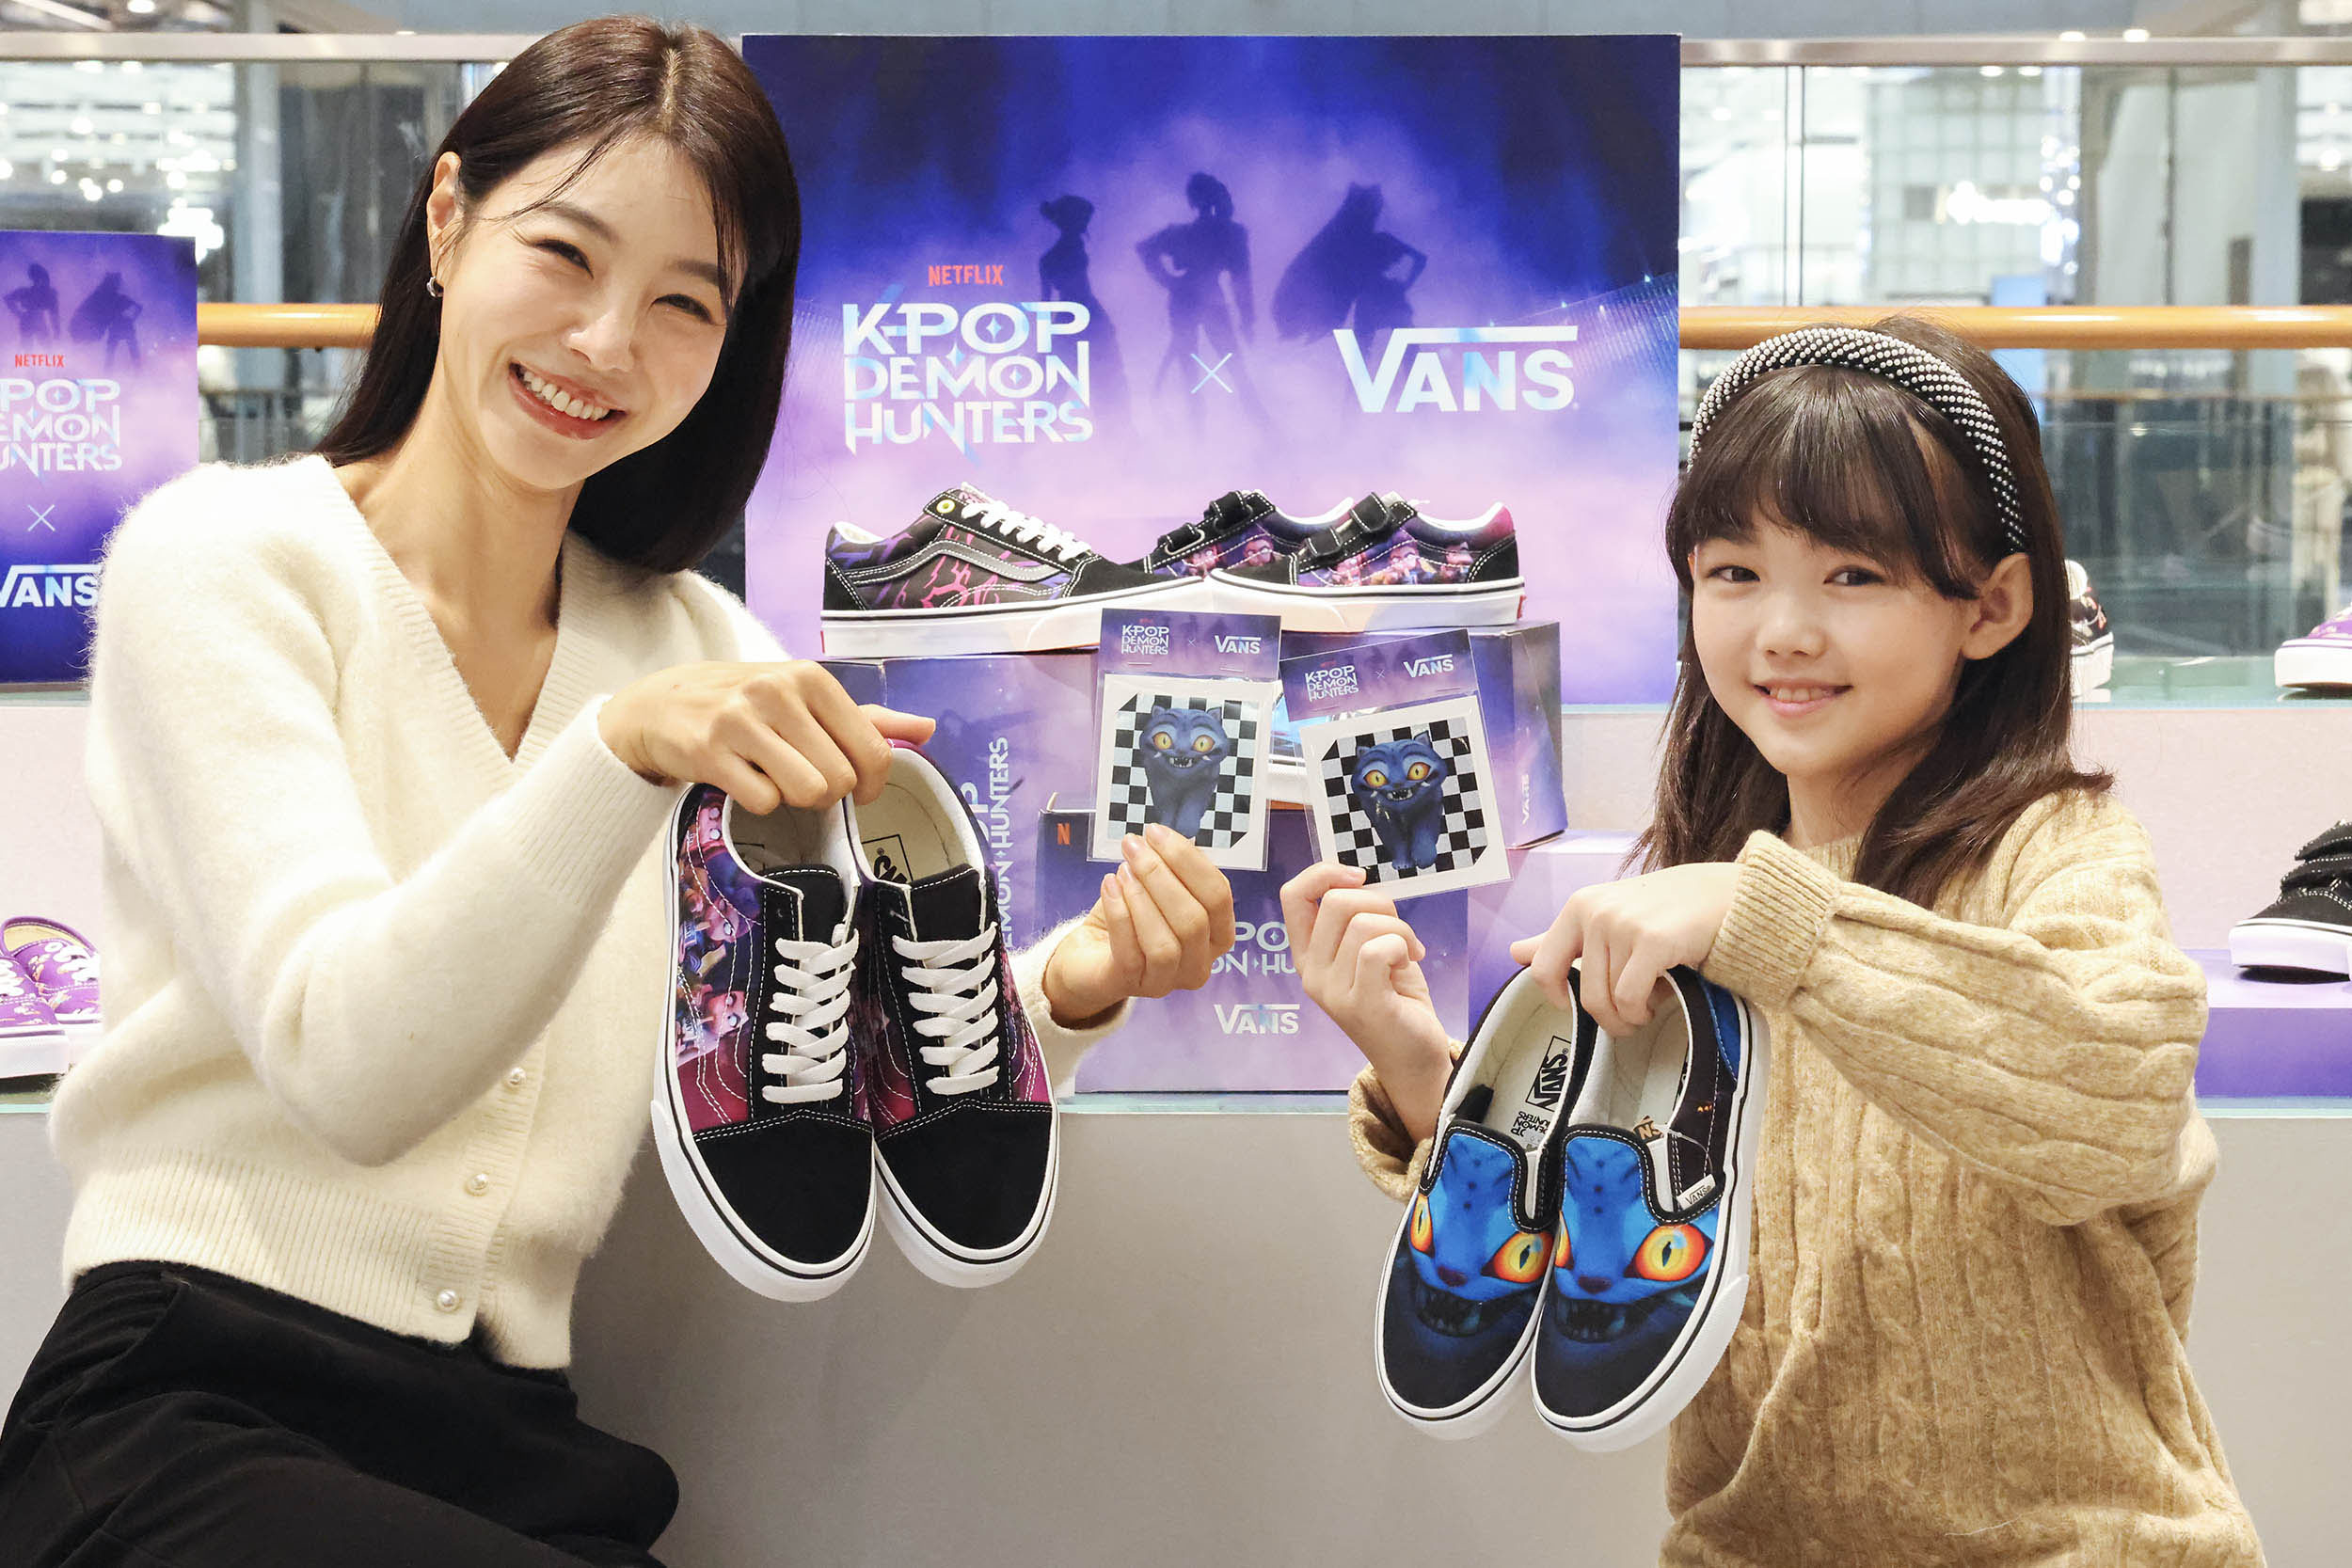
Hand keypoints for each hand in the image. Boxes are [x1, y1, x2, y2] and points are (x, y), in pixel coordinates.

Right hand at [599, 660, 933, 810]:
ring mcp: (741, 720)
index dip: (872, 784)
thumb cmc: (745, 704)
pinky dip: (758, 803)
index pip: (873, 751)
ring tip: (773, 778)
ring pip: (807, 792)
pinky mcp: (709, 751)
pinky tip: (742, 780)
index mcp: (811, 678)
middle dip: (827, 792)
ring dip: (794, 799)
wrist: (660, 705)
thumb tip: (928, 728)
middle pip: (841, 779)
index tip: (858, 789)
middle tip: (800, 778)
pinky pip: (763, 802)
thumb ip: (868, 718)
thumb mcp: (806, 699)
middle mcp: (778, 692)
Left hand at [1043, 823, 1235, 1025]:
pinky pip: (1130, 953)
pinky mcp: (1132, 986)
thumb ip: (1170, 868)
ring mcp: (1167, 981)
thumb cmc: (1130, 918)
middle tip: (1134, 846)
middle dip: (1161, 875)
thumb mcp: (1156, 889)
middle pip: (1194, 920)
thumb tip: (1164, 838)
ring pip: (1166, 944)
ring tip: (1122, 870)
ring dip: (1142, 898)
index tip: (1157, 832)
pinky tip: (1109, 886)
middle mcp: (1199, 964)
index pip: (1218, 896)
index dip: (1189, 860)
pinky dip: (1119, 913)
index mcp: (1217, 936)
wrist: (1088, 957)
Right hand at [1281, 863, 1450, 1142]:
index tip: (1358, 876)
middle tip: (1399, 931)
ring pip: (1363, 923)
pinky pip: (1378, 949)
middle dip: (1380, 903)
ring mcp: (1332, 991)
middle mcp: (1311, 972)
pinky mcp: (1360, 1003)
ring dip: (1399, 928)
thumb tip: (1357, 880)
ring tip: (1409, 952)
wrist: (1414, 1056)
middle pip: (1336, 902)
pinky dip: (1403, 946)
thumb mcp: (1367, 950)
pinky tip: (1409, 963)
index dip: (1324, 873)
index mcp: (1308, 955)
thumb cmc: (1395, 997)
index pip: (1293, 896)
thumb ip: (1356, 918)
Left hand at [1507, 862, 1740, 1035]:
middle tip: (1629, 1019)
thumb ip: (1563, 939)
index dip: (1556, 996)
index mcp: (1579, 906)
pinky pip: (1631, 998)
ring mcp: (1622, 925)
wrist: (1725, 896)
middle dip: (1607, 1019)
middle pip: (1584, 994)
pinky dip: (1642, 1011)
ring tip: (1648, 1006)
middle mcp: (1595, 911)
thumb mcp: (1608, 918)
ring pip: (1609, 1000)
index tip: (1575, 1005)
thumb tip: (1514, 952)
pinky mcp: (1651, 941)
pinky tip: (1659, 1001)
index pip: (1543, 966)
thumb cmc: (1665, 913)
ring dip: (1630, 1016)